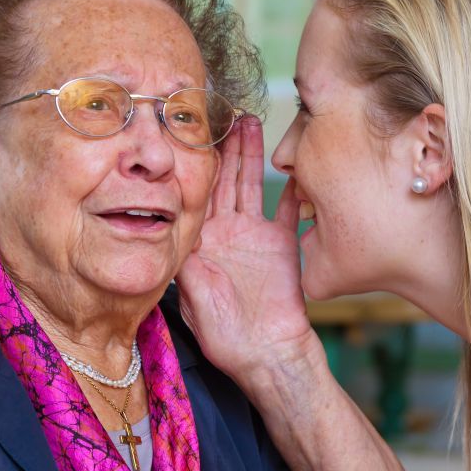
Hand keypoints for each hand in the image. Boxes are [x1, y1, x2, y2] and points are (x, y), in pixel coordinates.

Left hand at [177, 116, 319, 384]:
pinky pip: (289, 209)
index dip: (193, 165)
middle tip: (226, 114)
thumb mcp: (195, 299)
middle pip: (224, 180)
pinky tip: (292, 163)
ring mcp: (255, 235)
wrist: (267, 357)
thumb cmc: (226, 337)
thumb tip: (178, 236)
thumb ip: (189, 266)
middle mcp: (226, 232)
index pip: (194, 194)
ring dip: (252, 154)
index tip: (190, 134)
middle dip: (225, 147)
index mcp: (201, 242)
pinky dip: (292, 187)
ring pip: (251, 185)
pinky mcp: (282, 244)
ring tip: (252, 122)